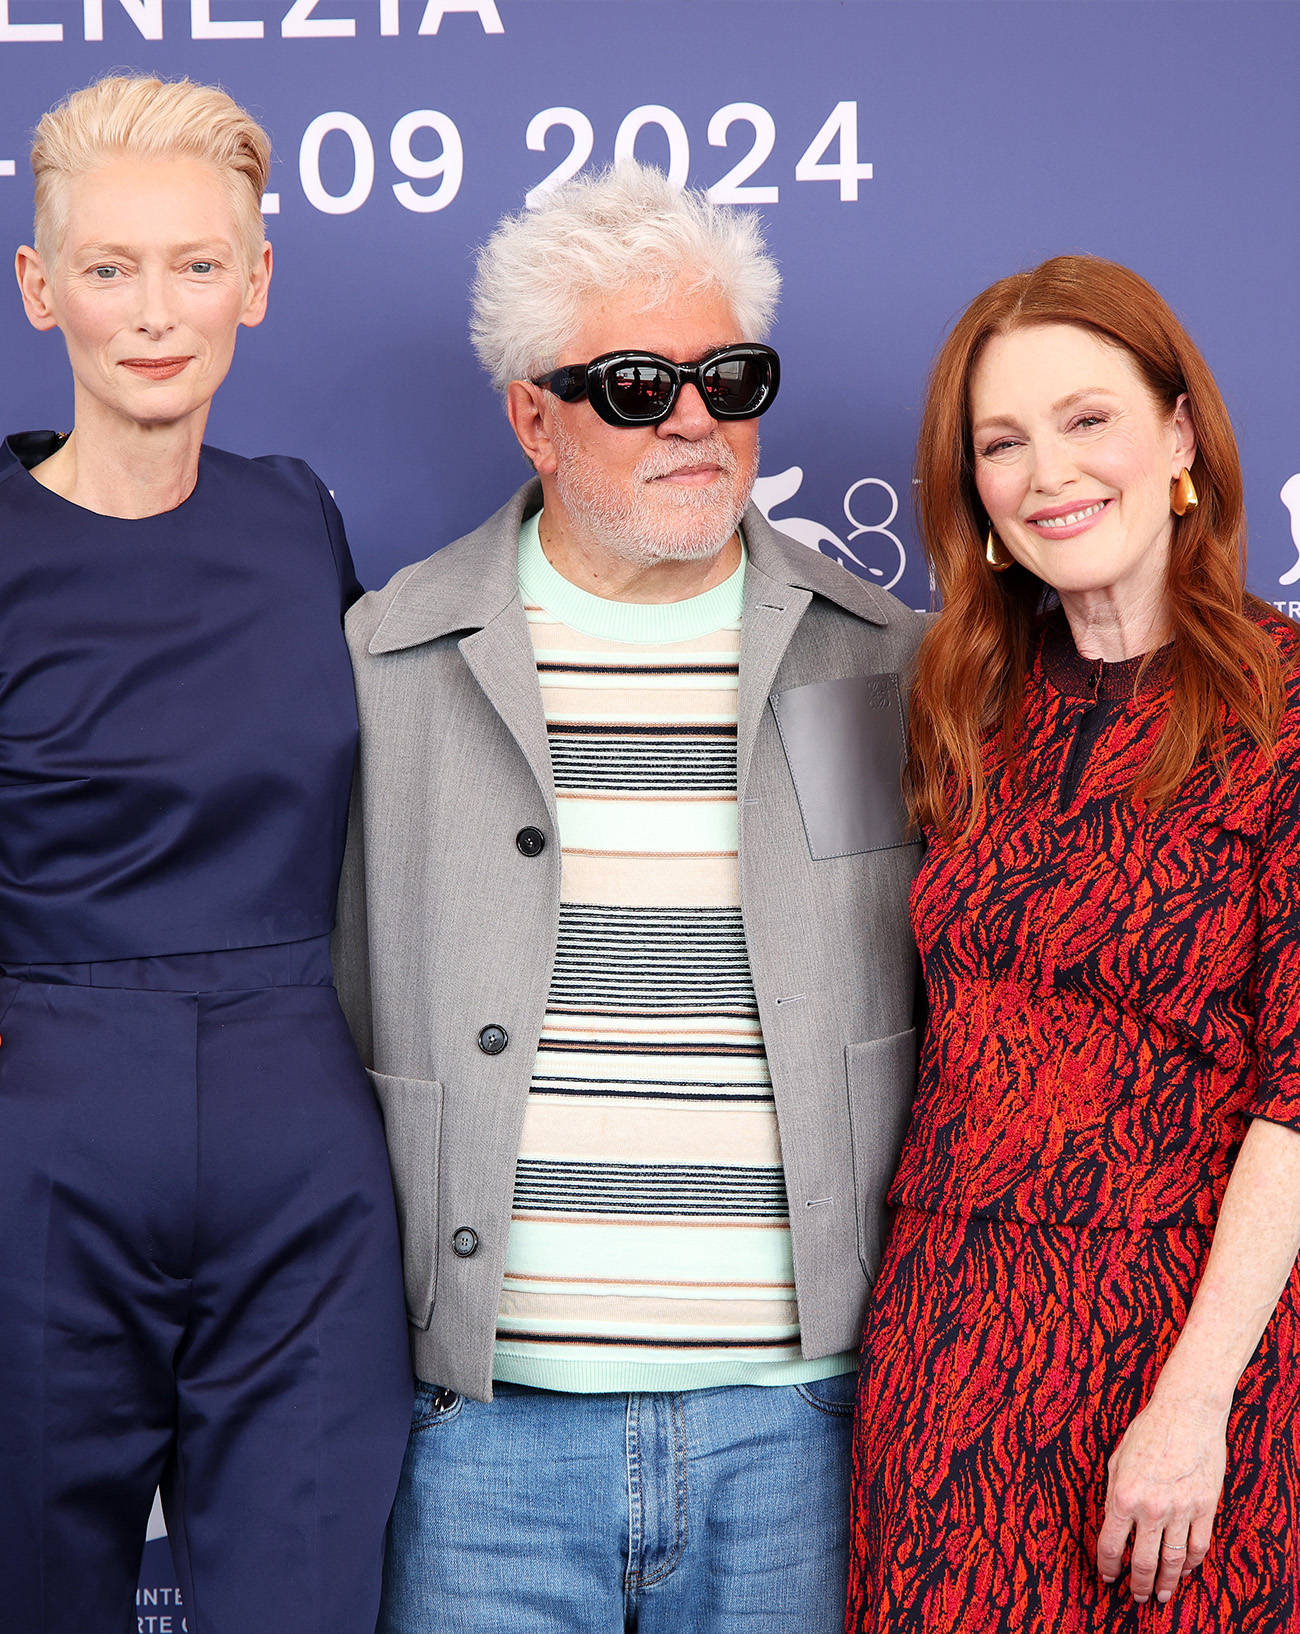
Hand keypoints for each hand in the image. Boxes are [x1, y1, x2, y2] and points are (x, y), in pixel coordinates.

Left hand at [1096, 1391, 1227, 1604]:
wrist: (1186, 1413)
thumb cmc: (1148, 1431)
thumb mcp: (1117, 1460)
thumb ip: (1114, 1494)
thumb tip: (1113, 1524)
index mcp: (1123, 1495)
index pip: (1110, 1544)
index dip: (1107, 1566)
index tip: (1107, 1576)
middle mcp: (1151, 1508)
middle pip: (1142, 1562)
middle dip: (1137, 1584)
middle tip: (1136, 1597)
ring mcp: (1181, 1510)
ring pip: (1172, 1562)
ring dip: (1164, 1583)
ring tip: (1159, 1595)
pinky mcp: (1205, 1508)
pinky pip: (1198, 1548)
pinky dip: (1189, 1565)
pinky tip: (1182, 1571)